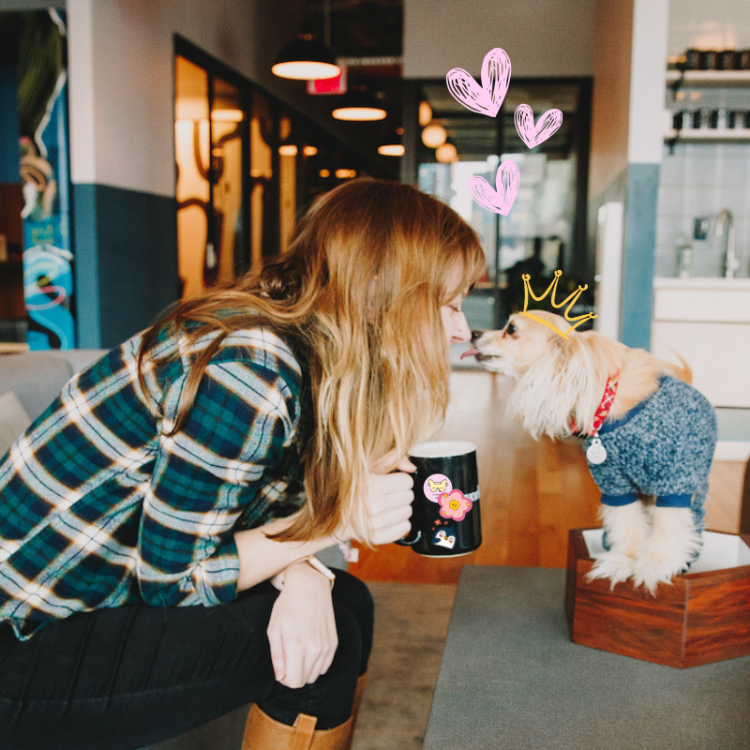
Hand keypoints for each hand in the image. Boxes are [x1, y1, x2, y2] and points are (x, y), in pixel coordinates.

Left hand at [267, 561, 337, 688]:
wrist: (310, 586)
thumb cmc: (287, 606)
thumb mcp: (274, 629)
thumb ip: (277, 656)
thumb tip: (281, 677)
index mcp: (297, 645)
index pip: (293, 682)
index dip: (284, 678)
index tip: (282, 665)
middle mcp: (315, 648)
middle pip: (304, 680)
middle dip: (294, 673)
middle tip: (288, 655)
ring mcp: (327, 646)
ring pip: (315, 675)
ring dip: (305, 668)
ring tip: (298, 649)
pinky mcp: (334, 643)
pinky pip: (325, 666)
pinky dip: (316, 663)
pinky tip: (309, 647)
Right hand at [335, 455, 415, 545]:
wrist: (333, 517)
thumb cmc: (350, 490)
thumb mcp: (366, 468)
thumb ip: (389, 460)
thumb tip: (411, 467)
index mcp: (373, 486)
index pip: (407, 481)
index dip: (399, 480)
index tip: (390, 482)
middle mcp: (376, 506)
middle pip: (409, 496)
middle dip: (400, 493)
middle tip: (386, 494)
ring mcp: (377, 524)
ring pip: (408, 512)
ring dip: (399, 508)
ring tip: (384, 506)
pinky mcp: (378, 537)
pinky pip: (405, 528)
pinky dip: (398, 523)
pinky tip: (385, 518)